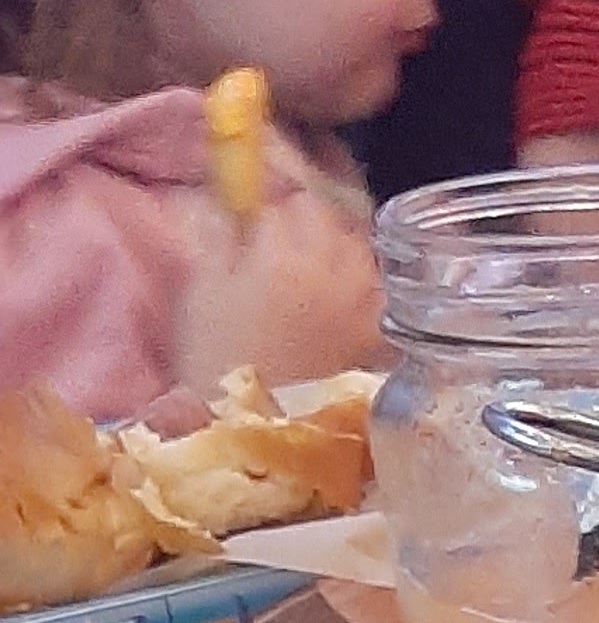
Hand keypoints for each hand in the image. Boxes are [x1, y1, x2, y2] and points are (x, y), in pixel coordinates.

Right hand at [171, 182, 384, 400]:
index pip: (281, 202)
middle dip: (301, 223)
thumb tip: (226, 199)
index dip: (262, 211)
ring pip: (355, 246)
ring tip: (309, 271)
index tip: (249, 228)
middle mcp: (332, 270)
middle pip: (326, 216)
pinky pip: (374, 287)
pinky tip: (336, 299)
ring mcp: (359, 301)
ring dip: (334, 248)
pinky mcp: (374, 332)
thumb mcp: (200, 290)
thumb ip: (218, 235)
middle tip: (278, 248)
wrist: (258, 424)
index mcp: (282, 255)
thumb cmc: (216, 357)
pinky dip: (357, 283)